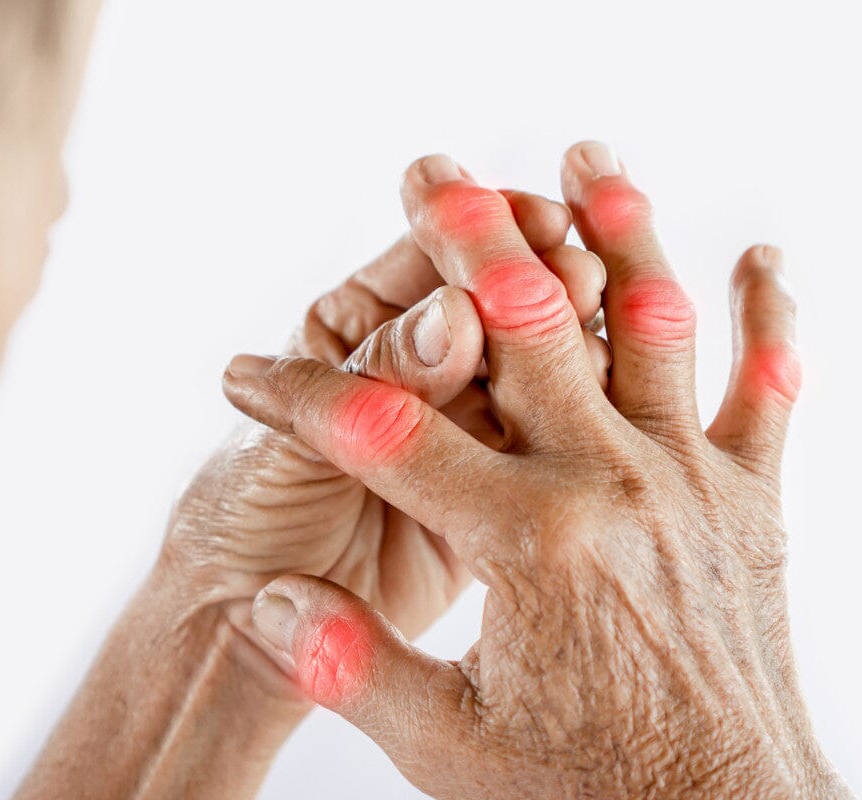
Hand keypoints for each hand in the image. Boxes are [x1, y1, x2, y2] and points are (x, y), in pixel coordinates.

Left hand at [20, 178, 607, 799]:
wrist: (245, 627)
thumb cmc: (246, 517)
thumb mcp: (299, 443)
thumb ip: (379, 381)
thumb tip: (455, 315)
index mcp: (358, 326)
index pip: (430, 264)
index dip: (482, 237)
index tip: (538, 222)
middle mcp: (418, 366)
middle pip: (495, 309)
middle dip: (542, 286)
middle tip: (585, 279)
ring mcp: (461, 427)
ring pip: (536, 374)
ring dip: (573, 354)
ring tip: (607, 351)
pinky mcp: (493, 493)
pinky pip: (546, 447)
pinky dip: (581, 426)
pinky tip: (615, 416)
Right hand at [223, 144, 849, 798]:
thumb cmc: (583, 793)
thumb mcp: (449, 745)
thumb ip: (352, 663)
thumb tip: (263, 601)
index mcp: (526, 543)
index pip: (385, 436)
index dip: (301, 397)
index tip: (246, 373)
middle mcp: (613, 487)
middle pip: (525, 328)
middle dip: (465, 241)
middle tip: (428, 173)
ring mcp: (690, 484)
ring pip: (651, 329)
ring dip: (618, 234)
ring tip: (584, 160)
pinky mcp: (749, 502)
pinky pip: (768, 394)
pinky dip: (770, 323)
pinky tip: (763, 259)